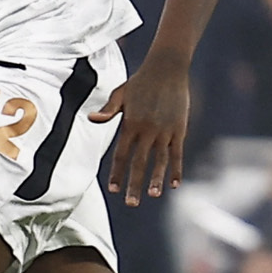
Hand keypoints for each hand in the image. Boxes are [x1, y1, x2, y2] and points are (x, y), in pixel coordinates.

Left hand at [90, 53, 188, 205]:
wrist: (167, 69)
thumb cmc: (139, 82)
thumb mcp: (120, 94)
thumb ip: (108, 110)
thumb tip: (92, 118)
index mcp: (130, 124)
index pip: (120, 154)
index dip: (116, 173)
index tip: (113, 189)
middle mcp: (147, 130)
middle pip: (139, 162)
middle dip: (134, 184)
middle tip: (131, 203)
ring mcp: (165, 131)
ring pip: (160, 160)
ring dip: (156, 179)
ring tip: (153, 196)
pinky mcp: (179, 129)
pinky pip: (177, 153)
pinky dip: (176, 169)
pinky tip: (174, 184)